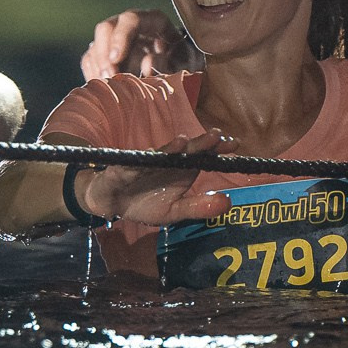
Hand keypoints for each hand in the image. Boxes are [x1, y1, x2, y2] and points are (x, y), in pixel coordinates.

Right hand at [71, 131, 233, 224]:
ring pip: (160, 155)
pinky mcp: (122, 171)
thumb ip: (199, 207)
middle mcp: (166, 161)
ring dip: (171, 148)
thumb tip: (228, 202)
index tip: (234, 144)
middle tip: (216, 136)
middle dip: (199, 143)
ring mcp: (145, 164)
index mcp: (182, 169)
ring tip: (184, 142)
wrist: (112, 203)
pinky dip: (140, 162)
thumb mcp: (174, 212)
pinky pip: (132, 167)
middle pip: (185, 151)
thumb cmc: (146, 203)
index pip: (202, 155)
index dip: (217, 148)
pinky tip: (149, 156)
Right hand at [82, 7, 187, 81]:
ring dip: (98, 67)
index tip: (116, 59)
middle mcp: (130, 25)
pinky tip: (104, 88)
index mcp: (153, 20)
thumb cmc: (185, 66)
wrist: (182, 74)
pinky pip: (90, 61)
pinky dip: (94, 74)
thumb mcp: (184, 65)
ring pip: (95, 46)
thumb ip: (169, 64)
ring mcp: (115, 39)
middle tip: (109, 77)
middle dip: (104, 53)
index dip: (121, 36)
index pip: (131, 19)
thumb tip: (147, 65)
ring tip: (108, 86)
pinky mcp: (105, 54)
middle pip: (106, 28)